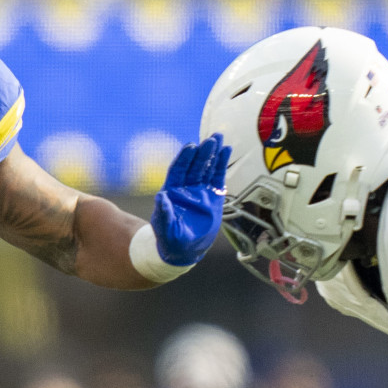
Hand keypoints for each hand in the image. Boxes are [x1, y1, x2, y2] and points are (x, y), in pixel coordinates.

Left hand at [151, 133, 229, 265]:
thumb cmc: (169, 239)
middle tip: (211, 139)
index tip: (191, 146)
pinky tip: (226, 150)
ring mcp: (200, 190)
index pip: (178, 170)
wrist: (184, 250)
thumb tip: (161, 196)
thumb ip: (164, 213)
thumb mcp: (165, 228)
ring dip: (213, 153)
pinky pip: (217, 177)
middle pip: (194, 165)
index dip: (184, 158)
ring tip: (219, 138)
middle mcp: (186, 187)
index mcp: (172, 191)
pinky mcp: (213, 197)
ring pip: (207, 168)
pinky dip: (221, 164)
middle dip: (202, 152)